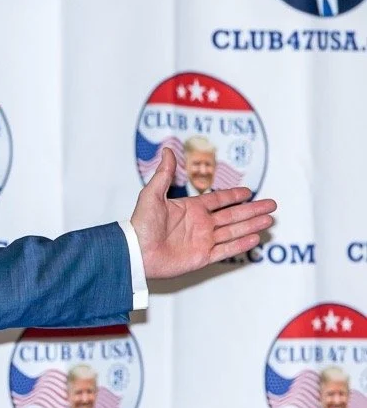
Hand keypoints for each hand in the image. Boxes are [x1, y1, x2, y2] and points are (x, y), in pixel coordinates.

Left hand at [129, 148, 276, 278]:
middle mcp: (199, 224)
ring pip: (233, 231)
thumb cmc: (140, 225)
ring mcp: (202, 241)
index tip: (248, 191)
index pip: (217, 200)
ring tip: (269, 219)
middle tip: (272, 204)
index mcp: (190, 209)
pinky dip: (240, 244)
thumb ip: (164, 174)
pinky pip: (225, 249)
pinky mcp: (201, 257)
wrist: (136, 252)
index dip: (233, 196)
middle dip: (252, 210)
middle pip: (232, 215)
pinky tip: (255, 238)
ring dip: (251, 225)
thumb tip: (168, 150)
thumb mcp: (151, 195)